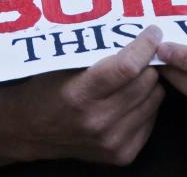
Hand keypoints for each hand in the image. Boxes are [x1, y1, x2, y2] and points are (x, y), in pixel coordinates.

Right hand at [13, 25, 164, 165]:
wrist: (31, 131)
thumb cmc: (47, 88)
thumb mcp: (64, 63)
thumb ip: (98, 51)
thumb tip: (136, 36)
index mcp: (80, 94)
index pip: (127, 67)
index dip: (145, 46)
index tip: (152, 33)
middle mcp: (98, 121)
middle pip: (146, 82)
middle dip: (148, 63)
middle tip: (142, 54)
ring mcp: (111, 141)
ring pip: (155, 99)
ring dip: (149, 83)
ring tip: (135, 76)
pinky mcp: (122, 154)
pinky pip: (152, 119)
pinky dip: (146, 105)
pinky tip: (130, 99)